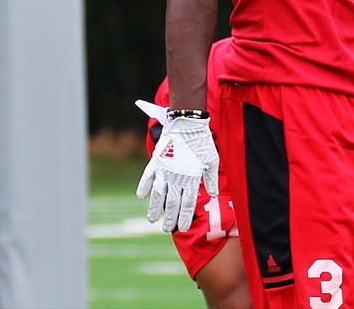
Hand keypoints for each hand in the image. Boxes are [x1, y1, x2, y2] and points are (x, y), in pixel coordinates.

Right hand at [136, 115, 218, 232]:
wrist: (187, 124)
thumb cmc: (202, 142)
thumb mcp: (212, 161)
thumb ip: (211, 179)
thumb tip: (212, 194)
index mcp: (191, 179)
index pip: (187, 203)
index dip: (184, 216)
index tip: (182, 227)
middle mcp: (177, 177)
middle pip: (172, 202)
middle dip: (169, 217)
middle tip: (166, 228)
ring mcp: (165, 170)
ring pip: (158, 194)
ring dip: (154, 207)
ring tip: (151, 219)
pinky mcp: (156, 161)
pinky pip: (147, 176)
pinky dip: (143, 186)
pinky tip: (140, 196)